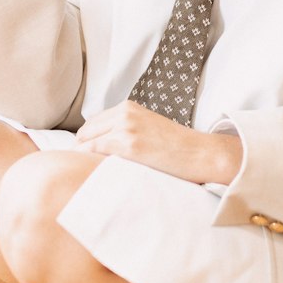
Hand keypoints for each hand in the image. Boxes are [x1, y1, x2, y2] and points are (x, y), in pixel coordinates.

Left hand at [75, 101, 242, 185]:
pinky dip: (88, 164)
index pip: (92, 123)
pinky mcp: (127, 145)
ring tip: (92, 175)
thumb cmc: (176, 148)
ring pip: (84, 143)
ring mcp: (125, 128)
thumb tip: (101, 146)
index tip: (88, 158)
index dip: (87, 142)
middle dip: (82, 150)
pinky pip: (92, 153)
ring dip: (83, 159)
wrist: (200, 154)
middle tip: (87, 169)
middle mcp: (124, 113)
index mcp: (128, 107)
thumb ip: (126, 130)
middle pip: (84, 132)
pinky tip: (96, 175)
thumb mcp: (148, 128)